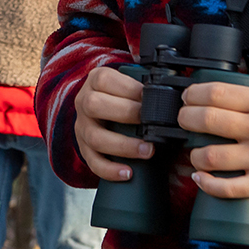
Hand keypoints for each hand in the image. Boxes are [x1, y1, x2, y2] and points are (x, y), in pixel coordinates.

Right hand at [73, 65, 150, 181]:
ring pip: (95, 137)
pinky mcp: (84, 148)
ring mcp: (82, 126)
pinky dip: (110, 169)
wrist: (97, 108)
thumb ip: (142, 78)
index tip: (149, 97)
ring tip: (147, 151)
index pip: (104, 80)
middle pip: (94, 105)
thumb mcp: (124, 80)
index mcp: (95, 81)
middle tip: (149, 123)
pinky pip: (92, 161)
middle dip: (125, 114)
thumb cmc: (118, 95)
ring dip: (123, 146)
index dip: (128, 89)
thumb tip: (167, 76)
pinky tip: (127, 173)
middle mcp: (84, 102)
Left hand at [177, 81, 248, 204]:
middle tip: (183, 121)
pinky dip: (206, 183)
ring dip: (193, 154)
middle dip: (186, 119)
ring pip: (210, 156)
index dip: (194, 94)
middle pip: (208, 120)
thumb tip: (211, 91)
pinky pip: (225, 187)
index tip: (187, 97)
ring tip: (194, 153)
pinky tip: (199, 178)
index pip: (218, 92)